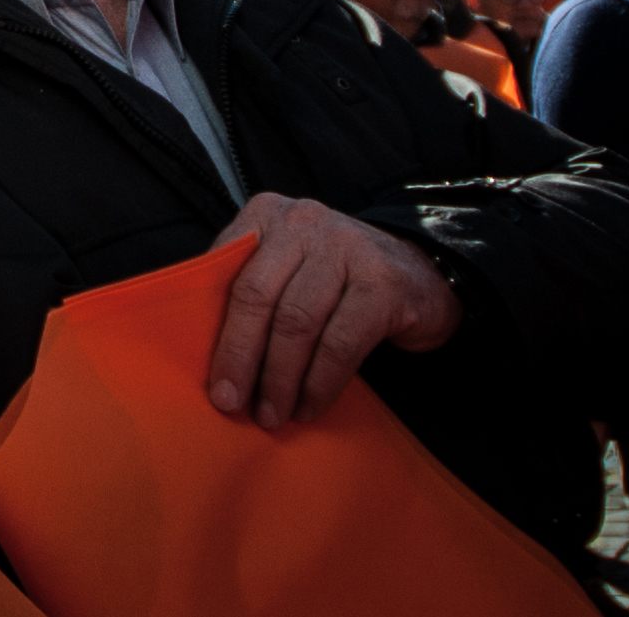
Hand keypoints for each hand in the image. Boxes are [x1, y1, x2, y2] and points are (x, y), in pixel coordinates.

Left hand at [203, 192, 461, 426]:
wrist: (423, 277)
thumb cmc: (337, 280)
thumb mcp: (289, 267)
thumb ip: (251, 289)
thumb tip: (206, 352)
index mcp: (267, 214)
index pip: (226, 270)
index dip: (216, 330)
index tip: (211, 380)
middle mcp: (303, 222)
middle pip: (257, 295)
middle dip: (241, 356)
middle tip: (232, 403)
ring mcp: (346, 248)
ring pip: (297, 322)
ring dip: (281, 379)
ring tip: (273, 415)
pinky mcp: (381, 283)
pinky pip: (340, 343)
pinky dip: (320, 383)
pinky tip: (310, 407)